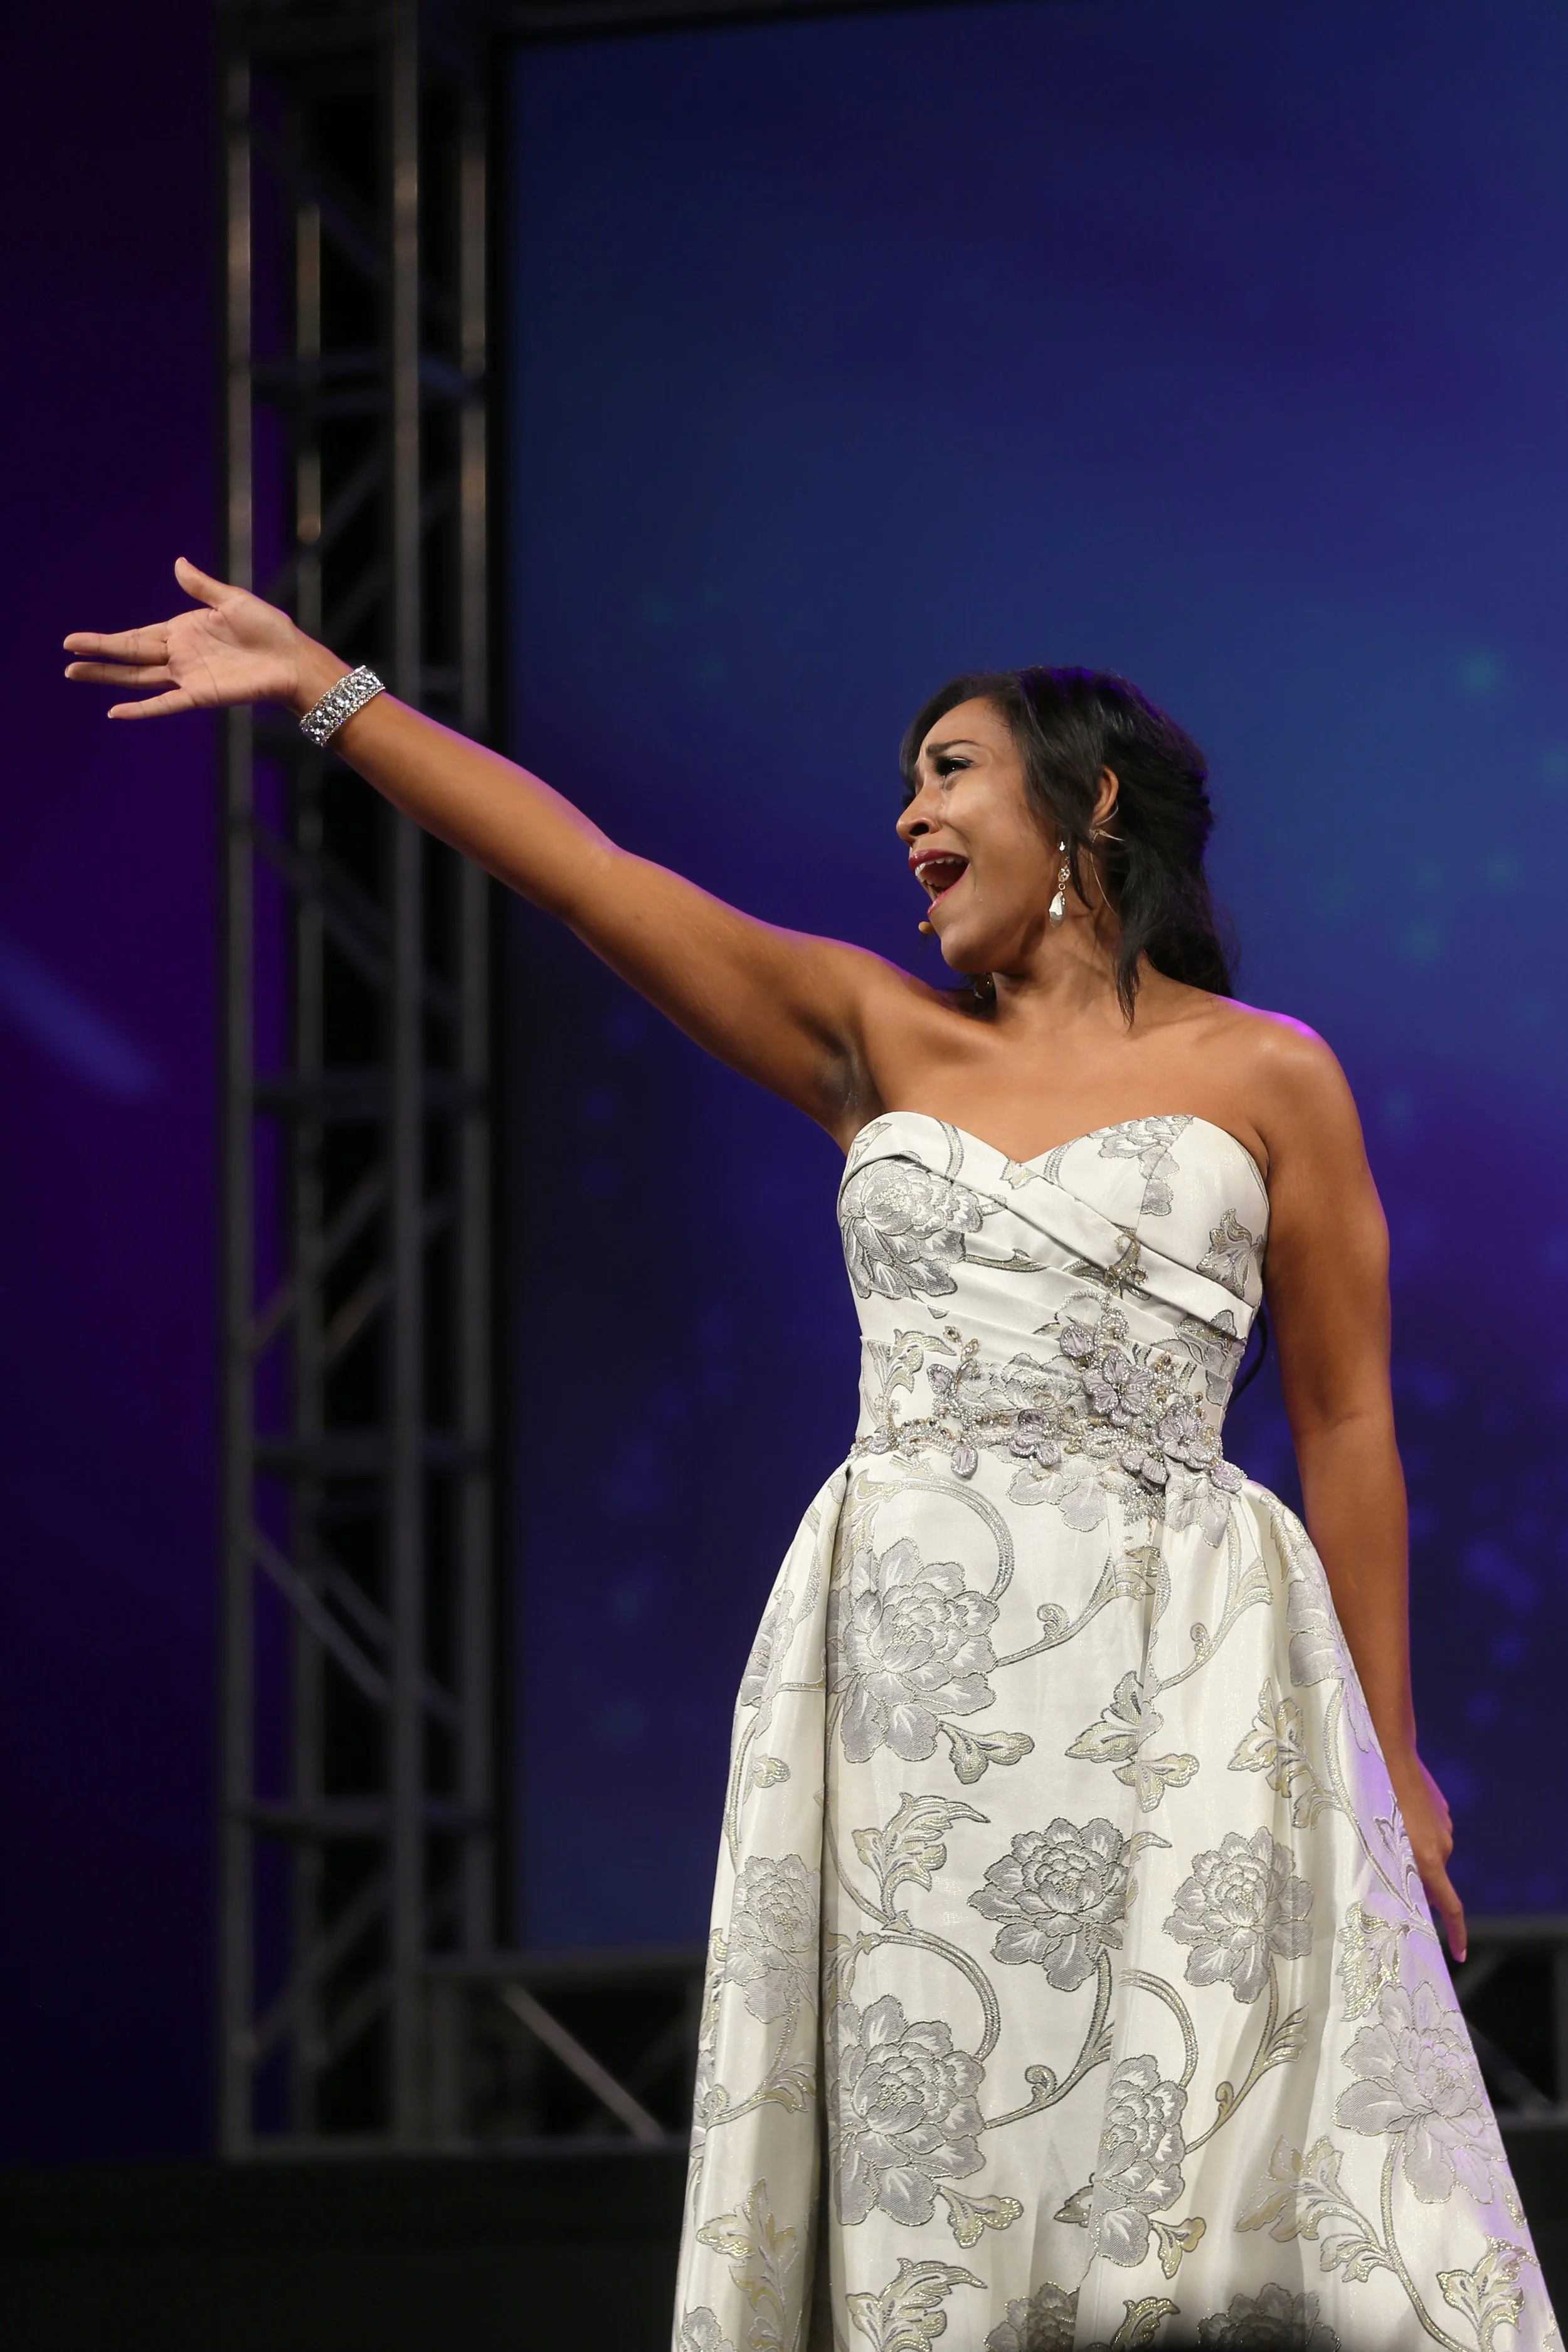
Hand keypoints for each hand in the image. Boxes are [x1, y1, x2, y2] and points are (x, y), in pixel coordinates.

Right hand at [64, 557, 337, 718]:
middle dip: (98, 655)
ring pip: (138, 679)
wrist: (293, 658)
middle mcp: (179, 656)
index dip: (107, 639)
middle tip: (66, 655)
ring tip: (76, 673)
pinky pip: (165, 704)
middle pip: (129, 656)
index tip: (76, 639)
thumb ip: (201, 587)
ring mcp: (187, 677)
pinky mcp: (200, 694)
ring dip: (108, 677)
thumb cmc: (269, 628)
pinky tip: (116, 712)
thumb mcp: (232, 600)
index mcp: (183, 631)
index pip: (136, 637)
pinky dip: (142, 709)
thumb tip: (178, 564)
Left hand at [1385, 1741, 1465, 1961]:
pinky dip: (1413, 1829)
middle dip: (1413, 1881)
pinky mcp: (1440, 1807)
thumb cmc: (1372, 1797)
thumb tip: (1401, 1887)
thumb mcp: (1375, 1840)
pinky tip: (1392, 1811)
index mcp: (1428, 1858)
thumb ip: (1392, 1867)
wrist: (1390, 1750)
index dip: (1456, 1932)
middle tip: (1383, 1874)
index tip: (1459, 1953)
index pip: (1451, 1906)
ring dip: (1410, 1851)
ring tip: (1380, 1832)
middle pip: (1431, 1878)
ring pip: (1427, 1851)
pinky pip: (1427, 1828)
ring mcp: (1443, 1824)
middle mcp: (1442, 1845)